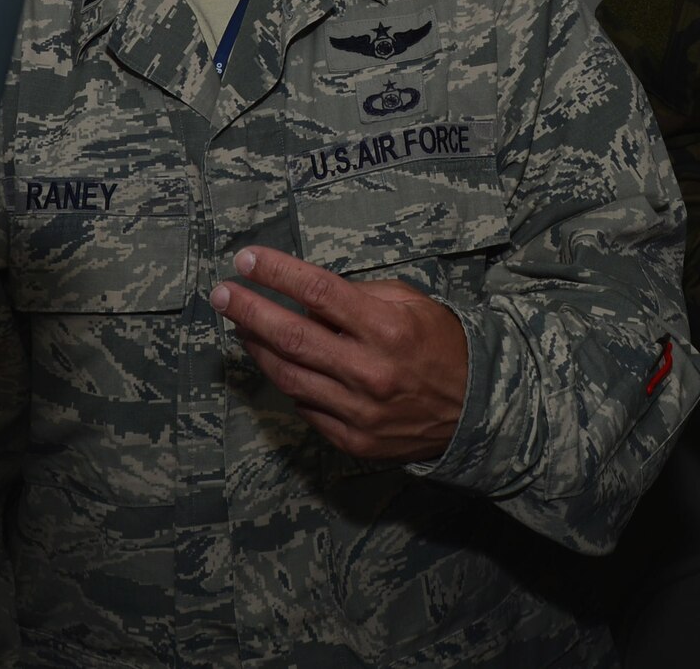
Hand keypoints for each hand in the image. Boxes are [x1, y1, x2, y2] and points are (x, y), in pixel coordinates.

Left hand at [210, 245, 468, 461]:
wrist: (477, 410)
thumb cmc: (442, 345)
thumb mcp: (414, 304)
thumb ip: (361, 297)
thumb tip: (307, 297)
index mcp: (388, 328)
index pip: (318, 292)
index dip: (276, 274)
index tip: (247, 260)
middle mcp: (370, 370)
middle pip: (291, 335)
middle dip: (248, 310)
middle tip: (222, 292)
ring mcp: (358, 410)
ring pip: (288, 374)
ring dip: (256, 346)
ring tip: (238, 324)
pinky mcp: (352, 439)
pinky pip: (305, 406)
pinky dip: (287, 379)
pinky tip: (276, 360)